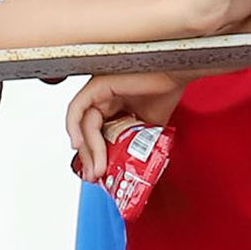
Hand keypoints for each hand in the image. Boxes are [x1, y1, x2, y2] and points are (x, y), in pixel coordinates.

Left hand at [66, 71, 181, 179]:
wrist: (177, 74)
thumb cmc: (167, 91)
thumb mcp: (149, 128)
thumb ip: (135, 142)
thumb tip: (132, 166)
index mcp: (111, 105)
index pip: (94, 133)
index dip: (94, 154)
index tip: (99, 173)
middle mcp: (101, 97)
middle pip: (85, 131)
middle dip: (89, 157)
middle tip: (95, 176)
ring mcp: (98, 90)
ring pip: (83, 124)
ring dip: (89, 149)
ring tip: (97, 168)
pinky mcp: (97, 85)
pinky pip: (77, 108)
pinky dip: (73, 126)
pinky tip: (78, 144)